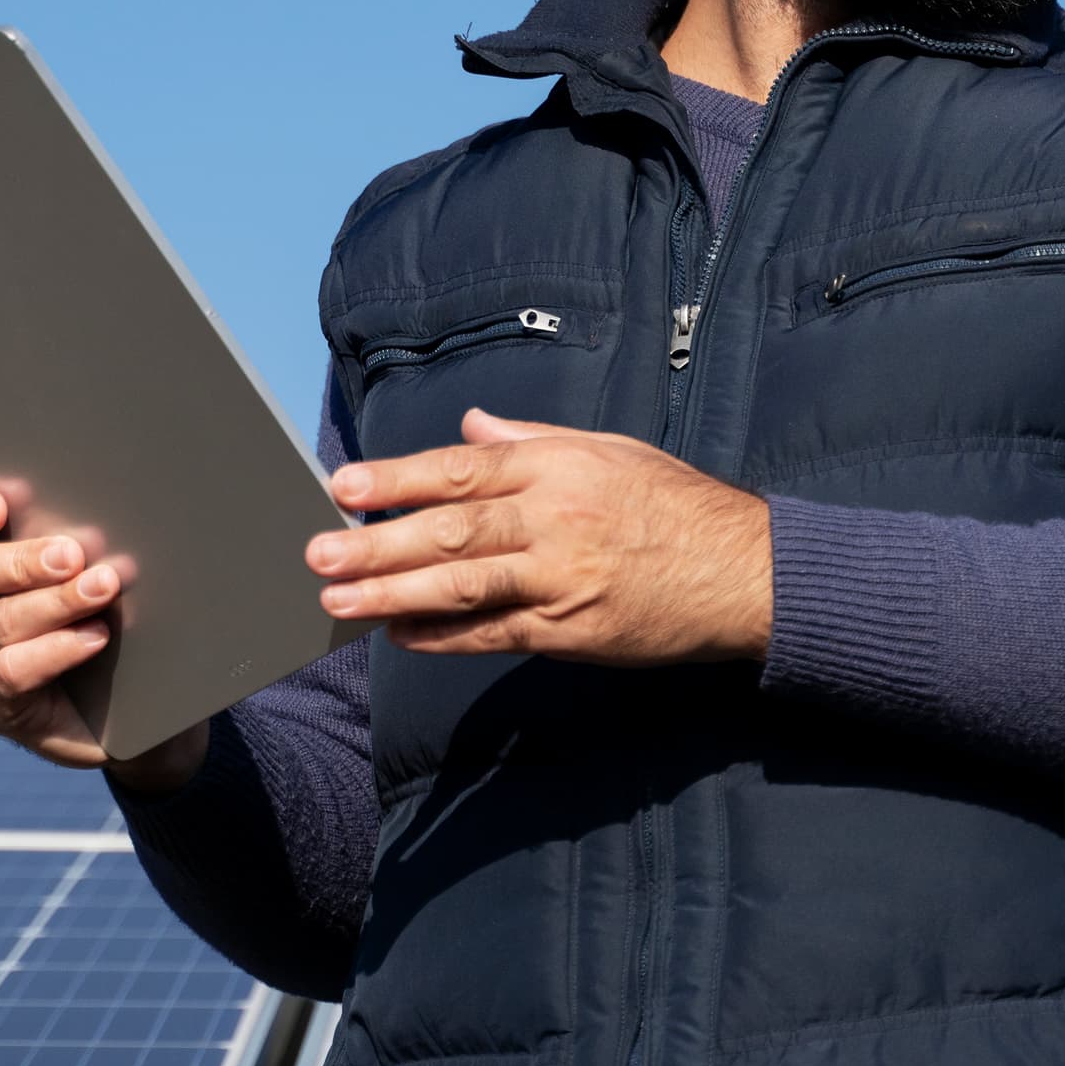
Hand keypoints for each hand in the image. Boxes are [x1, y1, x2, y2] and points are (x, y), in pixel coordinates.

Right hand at [0, 486, 205, 791]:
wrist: (127, 703)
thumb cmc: (113, 619)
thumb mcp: (90, 568)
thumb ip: (78, 540)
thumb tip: (101, 510)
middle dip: (18, 561)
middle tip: (70, 554)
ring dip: (55, 601)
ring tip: (103, 586)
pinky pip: (14, 673)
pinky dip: (57, 649)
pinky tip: (96, 636)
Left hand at [312, 409, 771, 663]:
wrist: (745, 572)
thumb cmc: (679, 507)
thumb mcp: (611, 452)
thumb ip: (534, 441)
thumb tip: (472, 428)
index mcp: (560, 468)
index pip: (462, 469)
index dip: (398, 478)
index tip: (344, 484)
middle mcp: (556, 518)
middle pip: (452, 529)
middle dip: (378, 542)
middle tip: (319, 550)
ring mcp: (563, 578)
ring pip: (464, 584)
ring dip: (394, 593)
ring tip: (339, 597)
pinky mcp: (573, 631)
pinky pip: (495, 633)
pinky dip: (445, 636)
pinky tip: (401, 635)